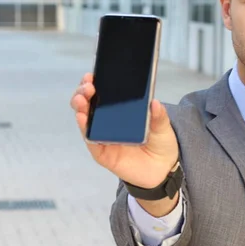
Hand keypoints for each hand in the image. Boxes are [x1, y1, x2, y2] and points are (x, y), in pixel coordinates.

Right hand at [70, 73, 179, 189]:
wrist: (162, 171)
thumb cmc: (160, 144)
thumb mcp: (163, 127)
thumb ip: (159, 116)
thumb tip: (154, 102)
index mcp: (120, 112)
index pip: (103, 94)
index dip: (95, 83)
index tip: (92, 74)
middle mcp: (108, 122)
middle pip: (89, 104)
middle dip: (83, 92)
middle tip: (88, 86)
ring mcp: (103, 137)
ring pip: (85, 120)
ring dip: (80, 107)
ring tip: (81, 99)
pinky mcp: (103, 154)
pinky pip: (91, 141)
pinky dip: (85, 129)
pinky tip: (83, 118)